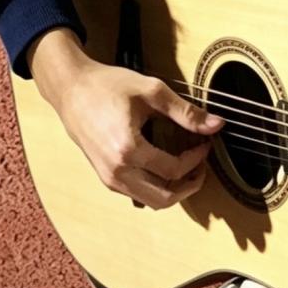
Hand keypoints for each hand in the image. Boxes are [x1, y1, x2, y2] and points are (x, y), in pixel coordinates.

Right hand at [28, 29, 224, 209]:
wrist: (71, 88)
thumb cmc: (106, 86)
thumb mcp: (151, 92)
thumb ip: (185, 112)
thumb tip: (216, 124)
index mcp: (129, 150)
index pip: (174, 169)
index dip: (197, 159)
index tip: (206, 144)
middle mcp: (117, 172)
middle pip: (164, 199)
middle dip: (189, 186)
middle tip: (202, 167)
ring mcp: (109, 178)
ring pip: (150, 201)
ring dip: (173, 190)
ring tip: (187, 169)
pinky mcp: (105, 177)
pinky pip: (136, 193)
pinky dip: (156, 187)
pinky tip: (164, 166)